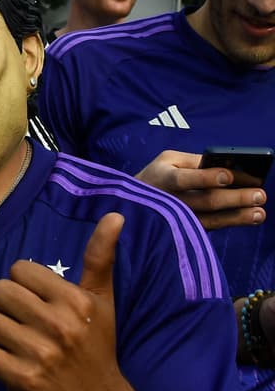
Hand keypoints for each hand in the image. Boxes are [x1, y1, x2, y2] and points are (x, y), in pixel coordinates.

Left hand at [0, 213, 132, 390]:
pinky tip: (6, 359)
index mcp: (75, 300)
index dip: (23, 285)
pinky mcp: (21, 379)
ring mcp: (39, 354)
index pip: (19, 269)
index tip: (38, 302)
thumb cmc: (96, 345)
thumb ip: (101, 257)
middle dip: (5, 305)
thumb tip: (115, 215)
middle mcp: (58, 325)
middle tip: (22, 322)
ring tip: (14, 341)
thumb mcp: (102, 300)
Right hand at [136, 150, 265, 229]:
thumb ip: (193, 161)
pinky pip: (208, 228)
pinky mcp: (182, 229)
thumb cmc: (155, 176)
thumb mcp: (166, 160)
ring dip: (237, 216)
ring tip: (260, 212)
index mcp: (162, 178)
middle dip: (234, 198)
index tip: (228, 176)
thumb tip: (227, 166)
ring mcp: (175, 219)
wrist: (130, 205)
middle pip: (204, 201)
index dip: (206, 178)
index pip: (183, 179)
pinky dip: (229, 223)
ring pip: (209, 219)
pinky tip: (248, 219)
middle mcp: (168, 201)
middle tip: (259, 194)